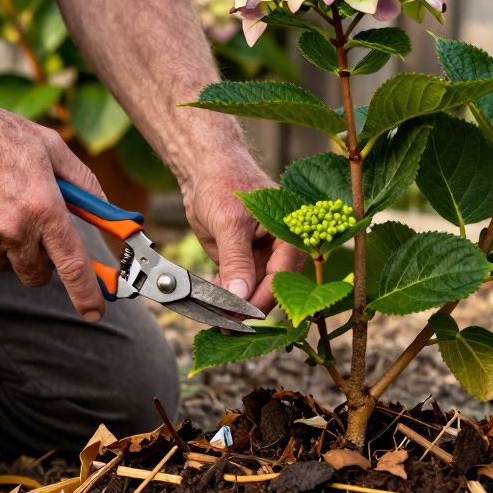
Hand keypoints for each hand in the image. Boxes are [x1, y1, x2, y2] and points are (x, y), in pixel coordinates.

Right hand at [0, 92, 107, 321]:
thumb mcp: (50, 147)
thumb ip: (84, 183)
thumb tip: (105, 211)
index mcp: (42, 206)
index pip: (72, 265)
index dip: (86, 294)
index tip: (94, 312)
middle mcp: (12, 229)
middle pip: (37, 274)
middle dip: (42, 261)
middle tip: (36, 231)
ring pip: (6, 264)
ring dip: (9, 247)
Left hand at [182, 157, 306, 313]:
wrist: (203, 169)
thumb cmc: (223, 182)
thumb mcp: (230, 222)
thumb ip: (237, 261)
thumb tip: (241, 296)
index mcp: (289, 233)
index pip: (283, 274)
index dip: (265, 297)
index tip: (246, 314)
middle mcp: (279, 247)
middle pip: (270, 286)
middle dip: (249, 306)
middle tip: (228, 323)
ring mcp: (260, 255)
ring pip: (252, 289)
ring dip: (235, 304)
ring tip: (216, 316)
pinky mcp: (242, 260)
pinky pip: (237, 284)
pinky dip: (224, 293)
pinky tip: (211, 298)